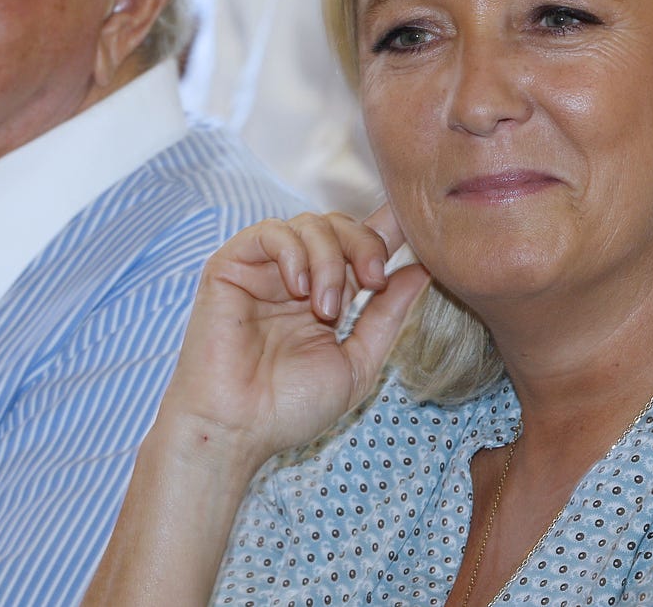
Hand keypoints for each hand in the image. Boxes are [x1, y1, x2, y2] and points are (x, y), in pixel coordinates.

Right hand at [162, 205, 430, 468]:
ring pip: (310, 223)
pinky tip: (299, 289)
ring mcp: (263, 269)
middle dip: (366, 244)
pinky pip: (270, 232)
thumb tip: (421, 270)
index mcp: (328, 296)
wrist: (237, 430)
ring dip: (331, 259)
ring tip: (327, 310)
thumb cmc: (289, 408)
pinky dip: (294, 252)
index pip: (359, 244)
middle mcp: (297, 276)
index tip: (418, 230)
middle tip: (374, 281)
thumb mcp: (357, 362)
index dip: (387, 229)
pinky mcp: (231, 266)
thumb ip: (387, 315)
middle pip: (341, 225)